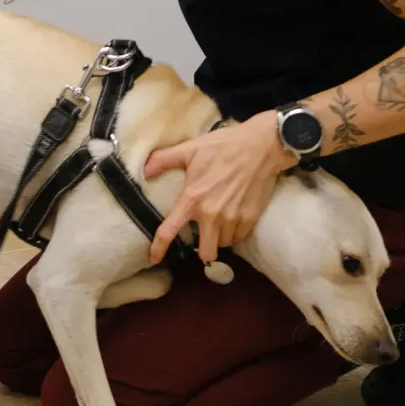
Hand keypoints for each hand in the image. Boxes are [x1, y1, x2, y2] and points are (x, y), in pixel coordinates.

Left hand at [144, 112, 292, 264]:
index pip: (169, 231)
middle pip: (206, 253)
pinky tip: (233, 219)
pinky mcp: (250, 218)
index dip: (158, 248)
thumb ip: (164, 160)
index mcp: (191, 199)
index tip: (153, 259)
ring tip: (219, 221)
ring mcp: (232, 219)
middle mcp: (211, 214)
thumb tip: (144, 170)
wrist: (260, 147)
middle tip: (203, 236)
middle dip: (203, 249)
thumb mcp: (189, 149)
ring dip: (219, 238)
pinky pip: (239, 238)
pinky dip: (235, 233)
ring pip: (223, 244)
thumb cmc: (222, 146)